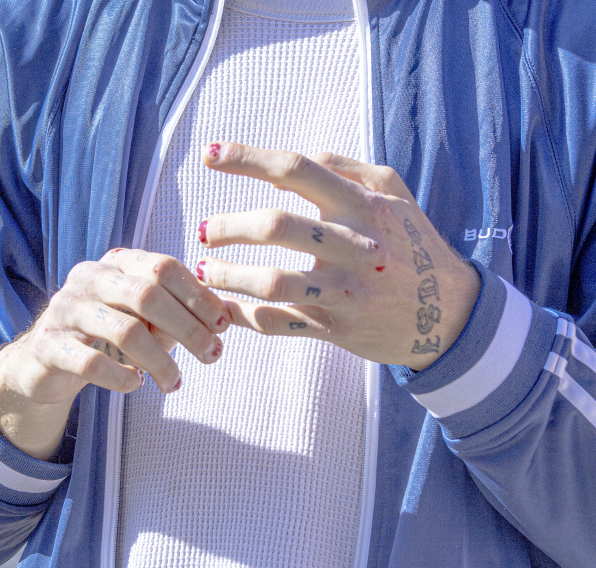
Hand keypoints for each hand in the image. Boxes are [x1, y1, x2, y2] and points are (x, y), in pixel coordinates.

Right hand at [0, 249, 229, 458]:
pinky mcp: (49, 345)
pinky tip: (137, 384)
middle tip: (212, 355)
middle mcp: (90, 277)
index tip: (223, 325)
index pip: (164, 267)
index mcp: (118, 263)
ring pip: (125, 331)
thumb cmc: (110, 332)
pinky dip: (121, 376)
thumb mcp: (146, 318)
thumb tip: (224, 319)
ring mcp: (66, 308)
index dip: (198, 296)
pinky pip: (91, 362)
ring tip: (175, 383)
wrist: (48, 360)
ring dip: (160, 361)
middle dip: (188, 328)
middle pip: (148, 295)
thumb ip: (178, 313)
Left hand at [195, 142, 479, 369]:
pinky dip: (242, 316)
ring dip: (227, 277)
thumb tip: (288, 166)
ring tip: (204, 272)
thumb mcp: (394, 194)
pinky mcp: (336, 327)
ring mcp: (345, 291)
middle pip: (276, 226)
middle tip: (205, 231)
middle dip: (228, 227)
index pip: (297, 170)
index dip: (247, 158)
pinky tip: (223, 308)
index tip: (210, 155)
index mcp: (364, 205)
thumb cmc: (413, 245)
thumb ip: (346, 169)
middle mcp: (354, 246)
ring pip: (271, 283)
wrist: (449, 314)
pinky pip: (278, 324)